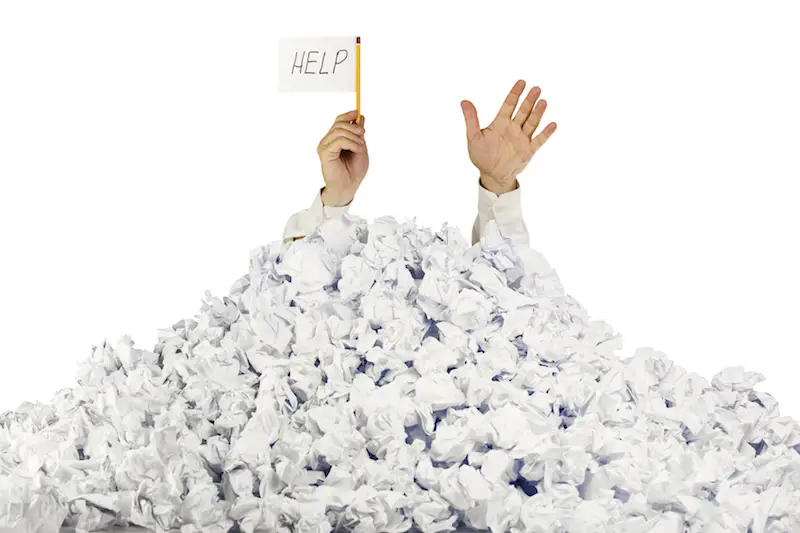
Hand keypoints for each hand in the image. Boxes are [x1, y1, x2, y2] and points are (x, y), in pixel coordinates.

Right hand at [317, 110, 368, 206]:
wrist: (348, 186)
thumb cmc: (353, 171)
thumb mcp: (360, 147)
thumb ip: (358, 134)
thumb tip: (359, 117)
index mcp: (335, 139)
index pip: (338, 121)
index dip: (348, 115)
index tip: (358, 113)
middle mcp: (327, 141)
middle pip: (339, 124)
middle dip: (354, 127)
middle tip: (364, 134)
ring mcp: (324, 146)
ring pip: (339, 131)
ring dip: (355, 137)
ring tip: (361, 147)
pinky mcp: (325, 152)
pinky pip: (339, 140)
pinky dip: (352, 143)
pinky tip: (357, 150)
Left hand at [461, 80, 556, 194]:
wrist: (491, 175)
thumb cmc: (481, 155)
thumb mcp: (473, 137)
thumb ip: (471, 119)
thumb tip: (463, 101)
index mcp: (500, 123)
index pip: (509, 105)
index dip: (515, 94)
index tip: (522, 82)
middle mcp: (513, 128)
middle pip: (523, 111)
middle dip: (529, 100)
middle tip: (536, 88)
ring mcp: (522, 138)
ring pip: (532, 122)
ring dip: (538, 112)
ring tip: (543, 101)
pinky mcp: (528, 150)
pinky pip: (538, 140)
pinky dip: (545, 133)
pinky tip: (552, 124)